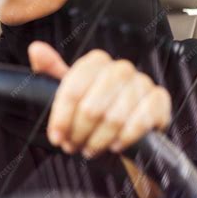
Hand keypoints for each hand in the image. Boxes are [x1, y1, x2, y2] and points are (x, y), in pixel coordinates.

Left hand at [27, 41, 170, 157]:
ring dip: (99, 140)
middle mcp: (120, 68)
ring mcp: (142, 83)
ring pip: (114, 118)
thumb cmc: (94, 109)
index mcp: (96, 62)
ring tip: (90, 148)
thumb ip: (52, 72)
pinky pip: (141, 121)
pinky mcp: (160, 100)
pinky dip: (125, 138)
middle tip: (73, 146)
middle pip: (91, 106)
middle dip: (79, 132)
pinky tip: (115, 145)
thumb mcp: (69, 93)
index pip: (73, 88)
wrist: (126, 132)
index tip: (56, 137)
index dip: (62, 116)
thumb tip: (36, 49)